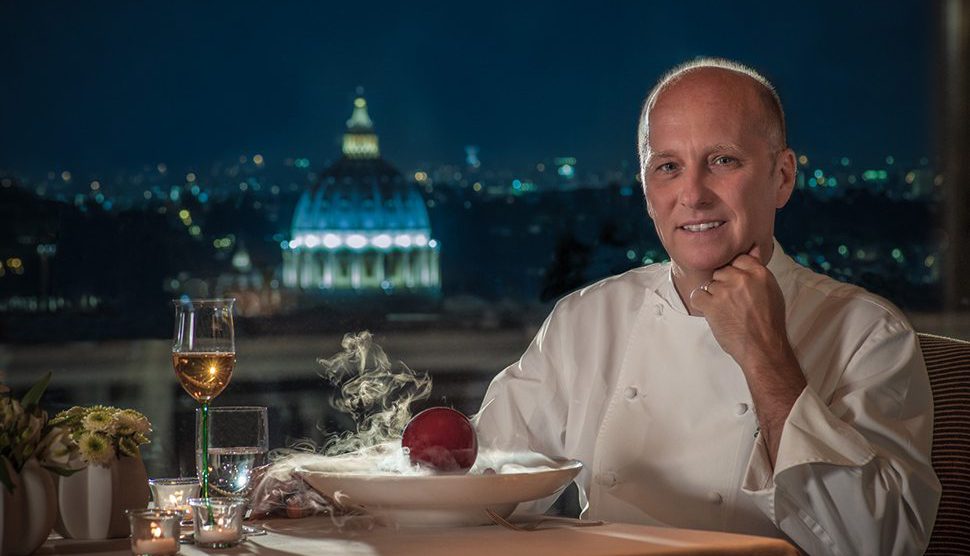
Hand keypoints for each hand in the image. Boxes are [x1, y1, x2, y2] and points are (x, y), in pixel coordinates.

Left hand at [689, 244, 806, 465]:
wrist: (763, 348)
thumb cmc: (770, 322)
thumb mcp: (772, 290)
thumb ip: (758, 270)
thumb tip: (753, 249)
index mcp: (759, 272)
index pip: (738, 259)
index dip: (735, 273)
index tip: (739, 286)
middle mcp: (741, 278)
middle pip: (721, 271)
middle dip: (724, 285)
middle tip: (734, 303)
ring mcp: (725, 290)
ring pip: (710, 284)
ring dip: (714, 296)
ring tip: (727, 312)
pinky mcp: (711, 304)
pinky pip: (698, 295)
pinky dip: (702, 304)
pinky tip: (713, 313)